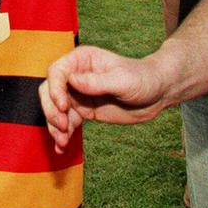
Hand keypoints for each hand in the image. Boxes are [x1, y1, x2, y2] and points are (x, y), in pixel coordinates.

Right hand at [38, 46, 166, 153]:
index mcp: (82, 60)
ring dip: (54, 125)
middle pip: (50, 90)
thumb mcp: (122, 80)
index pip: (57, 71)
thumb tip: (72, 80)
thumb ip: (97, 81)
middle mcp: (76, 75)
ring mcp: (78, 94)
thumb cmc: (142, 78)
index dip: (55, 89)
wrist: (157, 94)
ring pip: (55, 108)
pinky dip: (62, 134)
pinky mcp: (84, 110)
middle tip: (62, 126)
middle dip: (51, 109)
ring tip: (62, 141)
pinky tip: (61, 147)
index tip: (63, 107)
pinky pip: (67, 121)